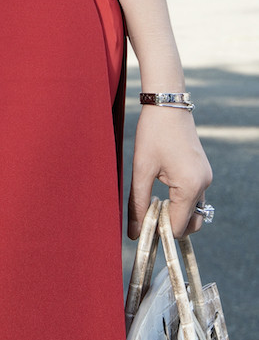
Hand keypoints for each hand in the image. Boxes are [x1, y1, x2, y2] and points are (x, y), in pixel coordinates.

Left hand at [128, 106, 212, 239]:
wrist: (168, 105)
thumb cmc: (153, 133)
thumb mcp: (141, 169)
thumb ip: (137, 203)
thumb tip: (134, 234)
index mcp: (190, 186)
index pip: (178, 226)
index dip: (159, 230)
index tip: (142, 225)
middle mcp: (204, 184)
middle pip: (191, 223)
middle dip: (170, 225)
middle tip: (146, 213)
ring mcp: (206, 178)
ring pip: (195, 211)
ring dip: (175, 213)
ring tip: (152, 201)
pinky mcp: (203, 172)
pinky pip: (194, 197)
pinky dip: (180, 202)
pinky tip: (161, 190)